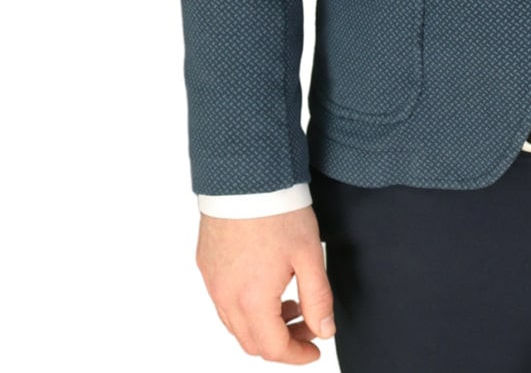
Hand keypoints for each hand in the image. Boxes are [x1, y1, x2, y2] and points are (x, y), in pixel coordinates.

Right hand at [196, 206, 335, 363]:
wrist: (245, 176)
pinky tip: (268, 284)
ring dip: (264, 324)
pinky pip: (223, 301)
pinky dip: (246, 306)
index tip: (315, 349)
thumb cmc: (278, 211)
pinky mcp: (206, 265)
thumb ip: (318, 298)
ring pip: (235, 324)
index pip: (273, 348)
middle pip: (251, 342)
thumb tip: (325, 330)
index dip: (297, 355)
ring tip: (292, 302)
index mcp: (251, 300)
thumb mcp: (309, 255)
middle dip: (282, 342)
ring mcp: (212, 281)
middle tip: (308, 325)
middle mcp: (225, 297)